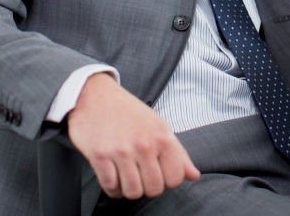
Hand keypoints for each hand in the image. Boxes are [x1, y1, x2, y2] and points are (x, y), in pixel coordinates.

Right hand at [67, 73, 199, 199]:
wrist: (96, 96)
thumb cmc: (129, 113)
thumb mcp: (159, 127)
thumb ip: (178, 154)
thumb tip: (194, 175)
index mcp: (163, 136)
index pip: (175, 178)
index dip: (167, 181)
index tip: (159, 173)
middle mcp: (144, 144)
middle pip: (154, 189)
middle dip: (147, 187)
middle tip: (141, 175)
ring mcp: (121, 151)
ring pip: (132, 192)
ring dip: (129, 189)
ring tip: (127, 176)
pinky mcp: (100, 156)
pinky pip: (110, 187)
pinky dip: (113, 188)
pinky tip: (114, 176)